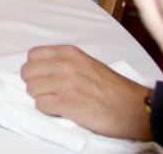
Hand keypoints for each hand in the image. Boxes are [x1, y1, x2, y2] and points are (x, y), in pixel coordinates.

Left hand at [20, 45, 151, 139]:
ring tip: (58, 101)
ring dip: (42, 98)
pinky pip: (41, 105)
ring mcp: (64, 84)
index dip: (35, 69)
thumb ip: (64, 62)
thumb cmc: (113, 89)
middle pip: (27, 73)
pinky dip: (48, 110)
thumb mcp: (87, 63)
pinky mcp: (66, 103)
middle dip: (36, 84)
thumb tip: (42, 69)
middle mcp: (64, 65)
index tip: (44, 77)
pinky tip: (62, 110)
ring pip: (32, 90)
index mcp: (69, 53)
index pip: (32, 56)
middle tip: (50, 92)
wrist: (134, 108)